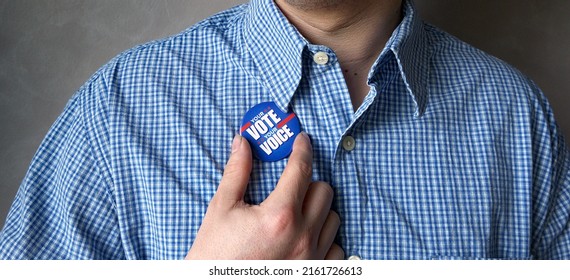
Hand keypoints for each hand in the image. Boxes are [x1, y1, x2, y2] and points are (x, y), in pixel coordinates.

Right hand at [185, 132, 342, 258]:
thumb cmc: (215, 254)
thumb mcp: (221, 209)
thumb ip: (236, 172)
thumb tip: (242, 142)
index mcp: (279, 215)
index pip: (301, 170)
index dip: (302, 149)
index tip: (301, 140)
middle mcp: (301, 236)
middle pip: (324, 191)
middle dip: (309, 182)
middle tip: (291, 184)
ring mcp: (311, 257)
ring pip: (333, 219)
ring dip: (318, 210)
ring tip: (296, 212)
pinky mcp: (315, 272)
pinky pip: (336, 248)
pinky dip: (324, 239)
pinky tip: (304, 236)